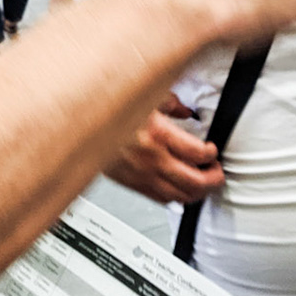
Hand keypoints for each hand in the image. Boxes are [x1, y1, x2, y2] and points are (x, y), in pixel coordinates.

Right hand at [105, 96, 223, 203]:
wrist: (78, 126)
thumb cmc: (106, 110)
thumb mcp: (143, 96)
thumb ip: (170, 103)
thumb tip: (185, 110)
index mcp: (157, 134)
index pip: (197, 154)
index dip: (211, 154)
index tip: (212, 150)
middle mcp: (151, 159)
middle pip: (194, 181)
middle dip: (213, 179)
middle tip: (217, 172)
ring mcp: (141, 175)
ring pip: (179, 196)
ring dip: (198, 193)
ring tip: (205, 184)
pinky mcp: (131, 184)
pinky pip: (160, 198)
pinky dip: (176, 198)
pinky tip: (180, 191)